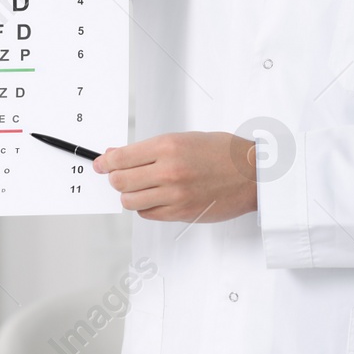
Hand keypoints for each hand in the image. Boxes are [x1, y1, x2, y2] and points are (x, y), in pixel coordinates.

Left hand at [93, 132, 258, 222]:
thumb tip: (119, 154)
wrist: (253, 174)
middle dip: (115, 179)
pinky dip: (145, 207)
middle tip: (118, 176)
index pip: (121, 157)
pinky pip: (148, 214)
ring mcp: (174, 194)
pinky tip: (154, 198)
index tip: (100, 164)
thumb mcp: (185, 139)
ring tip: (139, 188)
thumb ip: (151, 148)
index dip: (105, 163)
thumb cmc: (223, 153)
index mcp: (168, 146)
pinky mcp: (181, 213)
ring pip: (130, 201)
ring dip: (129, 195)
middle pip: (120, 182)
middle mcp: (168, 170)